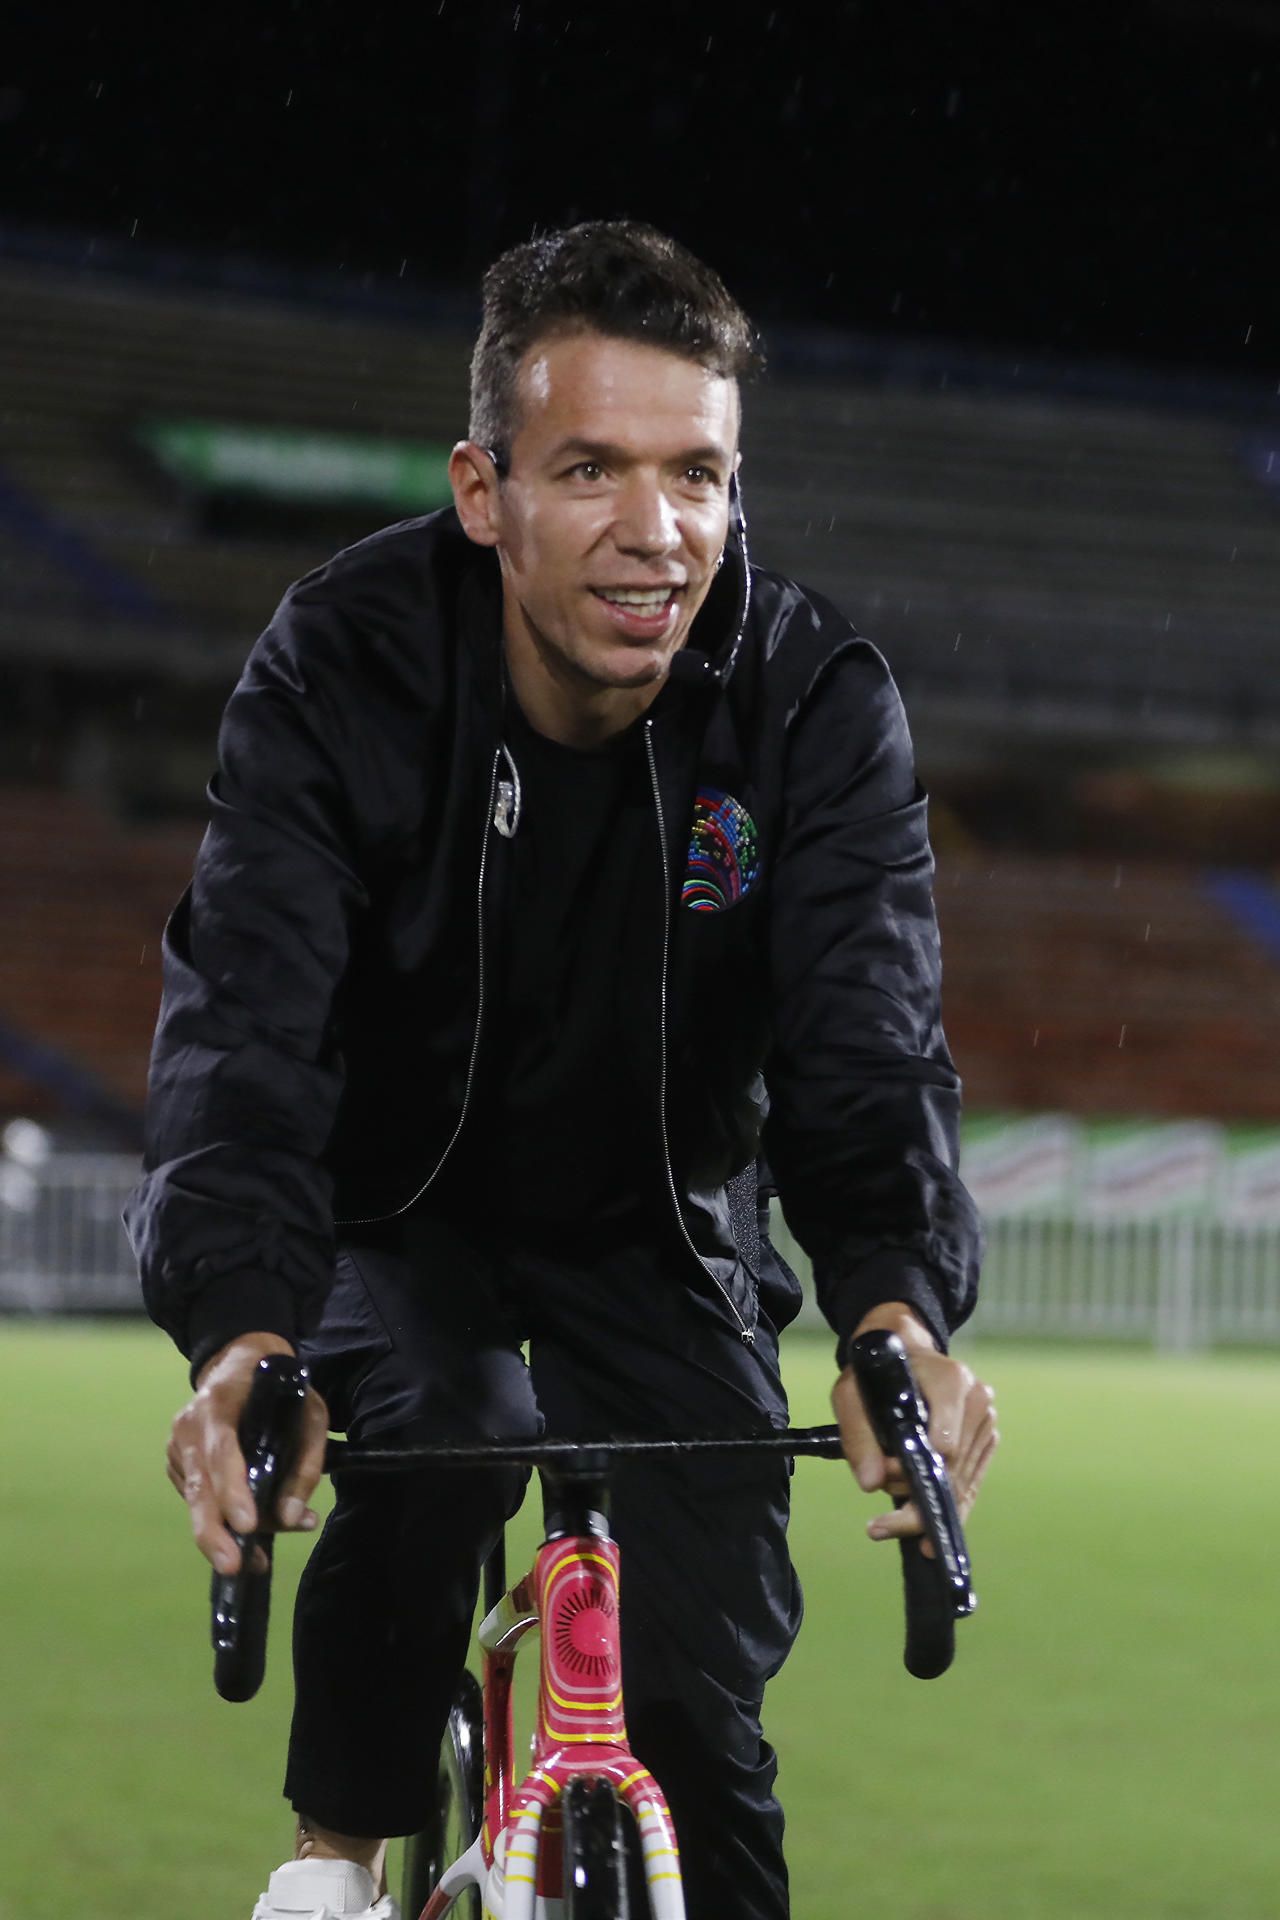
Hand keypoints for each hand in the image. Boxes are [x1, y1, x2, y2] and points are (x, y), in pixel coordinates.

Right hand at [165, 1332, 329, 1574]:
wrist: (240, 1360)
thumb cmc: (282, 1387)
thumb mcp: (310, 1413)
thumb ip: (306, 1463)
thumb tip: (294, 1516)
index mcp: (218, 1404)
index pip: (222, 1452)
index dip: (233, 1490)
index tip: (248, 1524)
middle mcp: (188, 1426)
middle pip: (199, 1487)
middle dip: (215, 1532)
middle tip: (235, 1567)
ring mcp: (176, 1446)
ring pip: (199, 1501)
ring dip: (227, 1532)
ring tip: (258, 1558)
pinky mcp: (176, 1463)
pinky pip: (197, 1498)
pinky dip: (220, 1518)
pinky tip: (246, 1530)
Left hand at [832, 1303, 997, 1554]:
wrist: (902, 1353)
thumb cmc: (875, 1373)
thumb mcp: (851, 1395)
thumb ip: (858, 1437)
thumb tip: (871, 1483)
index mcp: (951, 1381)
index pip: (945, 1444)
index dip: (915, 1472)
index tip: (885, 1484)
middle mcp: (977, 1400)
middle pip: (952, 1471)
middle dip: (914, 1499)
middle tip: (878, 1526)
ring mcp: (985, 1422)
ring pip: (961, 1484)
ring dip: (924, 1506)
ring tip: (887, 1524)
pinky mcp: (986, 1441)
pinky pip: (969, 1485)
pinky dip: (947, 1511)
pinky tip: (926, 1539)